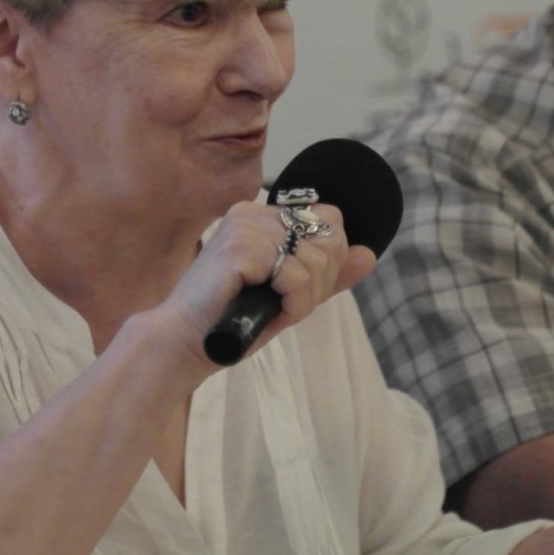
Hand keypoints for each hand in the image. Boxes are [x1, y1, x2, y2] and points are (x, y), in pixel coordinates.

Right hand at [157, 199, 376, 363]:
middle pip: (331, 237)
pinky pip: (296, 275)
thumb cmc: (231, 320)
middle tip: (285, 304)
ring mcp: (245, 226)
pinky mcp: (240, 247)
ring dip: (304, 297)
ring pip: (317, 259)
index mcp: (261, 215)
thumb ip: (326, 274)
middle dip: (319, 283)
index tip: (297, 289)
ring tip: (273, 309)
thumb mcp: (289, 295)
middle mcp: (254, 211)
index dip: (328, 260)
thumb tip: (369, 254)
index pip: (330, 219)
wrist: (184, 342)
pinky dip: (292, 302)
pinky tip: (266, 310)